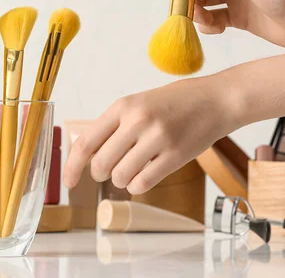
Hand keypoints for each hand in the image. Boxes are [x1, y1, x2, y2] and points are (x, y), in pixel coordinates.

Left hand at [63, 75, 238, 193]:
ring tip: (135, 168)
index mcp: (123, 106)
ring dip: (122, 180)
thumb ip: (114, 125)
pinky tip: (145, 175)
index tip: (68, 182)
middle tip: (112, 169)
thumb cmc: (175, 102)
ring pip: (120, 177)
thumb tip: (87, 155)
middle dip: (101, 174)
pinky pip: (142, 183)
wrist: (216, 99)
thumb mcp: (139, 103)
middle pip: (100, 164)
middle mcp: (137, 121)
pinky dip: (138, 185)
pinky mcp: (175, 155)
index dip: (72, 166)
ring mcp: (157, 138)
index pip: (86, 142)